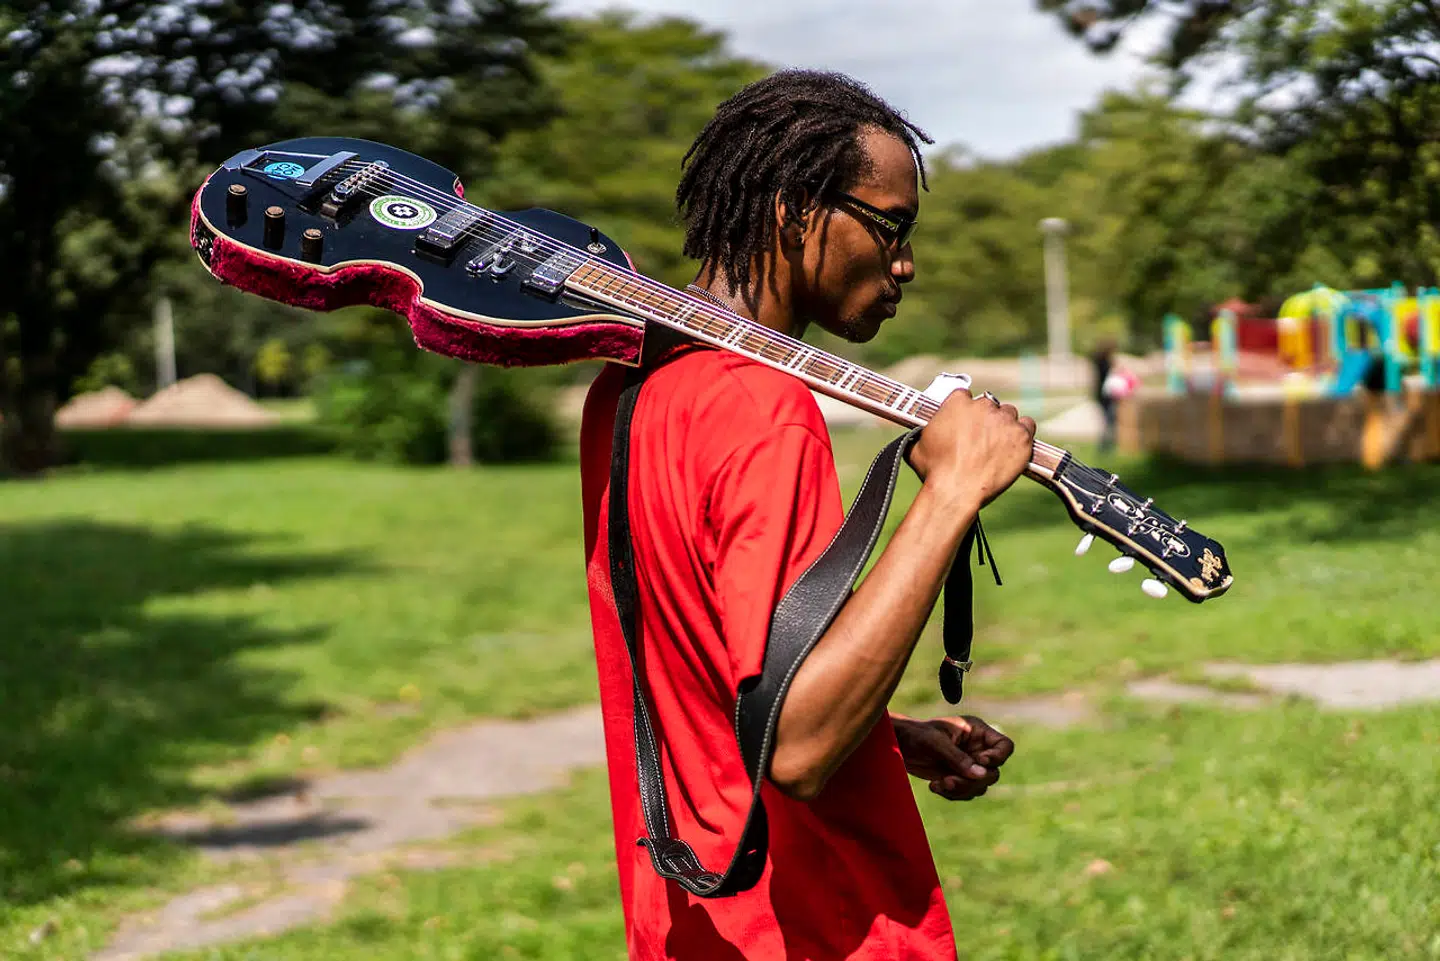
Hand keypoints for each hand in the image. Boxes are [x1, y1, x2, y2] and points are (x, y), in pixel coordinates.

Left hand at [892, 715, 1014, 800]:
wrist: (898, 744)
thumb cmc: (916, 734)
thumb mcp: (936, 742)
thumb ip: (958, 758)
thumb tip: (981, 774)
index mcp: (977, 732)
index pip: (1004, 746)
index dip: (998, 757)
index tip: (981, 762)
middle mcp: (977, 749)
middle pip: (993, 772)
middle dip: (972, 780)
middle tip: (949, 781)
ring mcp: (969, 764)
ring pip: (980, 786)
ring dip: (961, 789)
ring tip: (939, 784)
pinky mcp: (958, 777)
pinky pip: (966, 793)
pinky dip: (953, 794)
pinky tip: (934, 786)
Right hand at [908, 392, 1034, 507]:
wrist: (956, 492)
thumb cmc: (934, 472)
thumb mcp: (916, 447)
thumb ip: (921, 433)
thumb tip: (918, 435)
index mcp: (957, 403)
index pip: (965, 396)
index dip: (964, 411)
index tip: (963, 422)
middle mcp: (983, 406)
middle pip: (989, 404)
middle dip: (985, 418)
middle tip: (979, 437)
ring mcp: (1004, 421)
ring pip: (1009, 413)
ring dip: (1004, 424)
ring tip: (997, 443)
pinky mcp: (1022, 437)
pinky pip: (1028, 426)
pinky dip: (1023, 433)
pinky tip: (1015, 444)